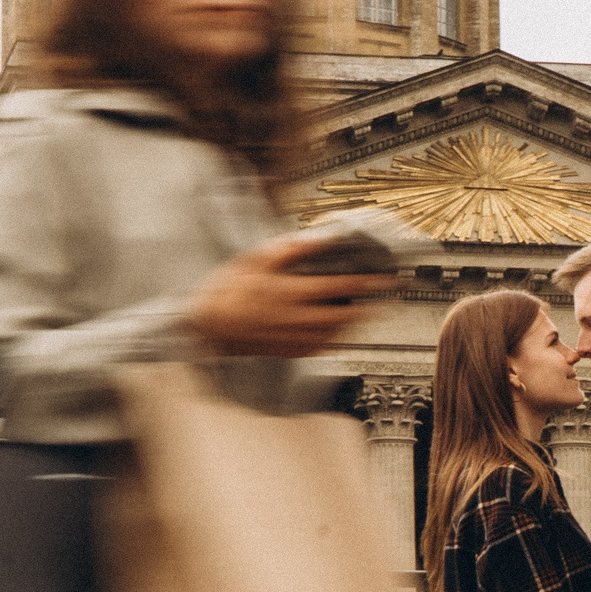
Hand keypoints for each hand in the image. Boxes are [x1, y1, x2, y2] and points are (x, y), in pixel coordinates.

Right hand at [187, 237, 394, 357]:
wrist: (204, 325)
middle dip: (370, 308)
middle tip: (386, 300)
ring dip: (356, 325)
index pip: (339, 287)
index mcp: (289, 293)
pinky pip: (319, 349)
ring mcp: (290, 339)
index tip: (384, 278)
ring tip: (368, 314)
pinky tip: (341, 333)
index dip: (367, 283)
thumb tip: (321, 239)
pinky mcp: (285, 351)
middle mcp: (294, 319)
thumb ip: (291, 248)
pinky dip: (336, 341)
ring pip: (335, 335)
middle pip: (344, 316)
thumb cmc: (226, 290)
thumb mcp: (256, 258)